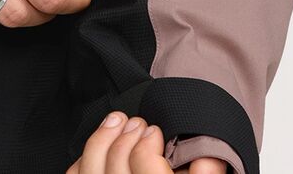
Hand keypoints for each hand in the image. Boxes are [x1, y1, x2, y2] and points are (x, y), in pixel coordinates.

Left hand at [67, 113, 226, 173]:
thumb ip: (206, 170)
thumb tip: (208, 148)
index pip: (144, 162)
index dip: (149, 141)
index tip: (155, 132)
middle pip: (116, 160)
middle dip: (126, 133)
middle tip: (138, 123)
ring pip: (90, 168)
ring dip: (102, 138)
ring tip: (117, 122)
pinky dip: (84, 160)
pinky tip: (97, 150)